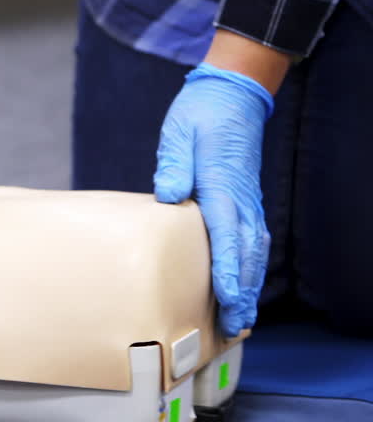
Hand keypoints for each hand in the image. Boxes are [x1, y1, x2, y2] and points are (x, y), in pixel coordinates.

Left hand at [153, 62, 273, 336]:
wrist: (231, 95)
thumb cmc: (201, 115)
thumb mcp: (179, 134)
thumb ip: (174, 165)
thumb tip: (168, 194)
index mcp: (222, 184)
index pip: (225, 234)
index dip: (226, 269)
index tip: (226, 298)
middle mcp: (240, 198)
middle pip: (244, 253)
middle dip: (241, 291)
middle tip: (235, 326)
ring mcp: (247, 200)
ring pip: (253, 251)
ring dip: (248, 285)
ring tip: (242, 318)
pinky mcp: (246, 200)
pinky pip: (253, 240)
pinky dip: (251, 266)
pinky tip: (245, 285)